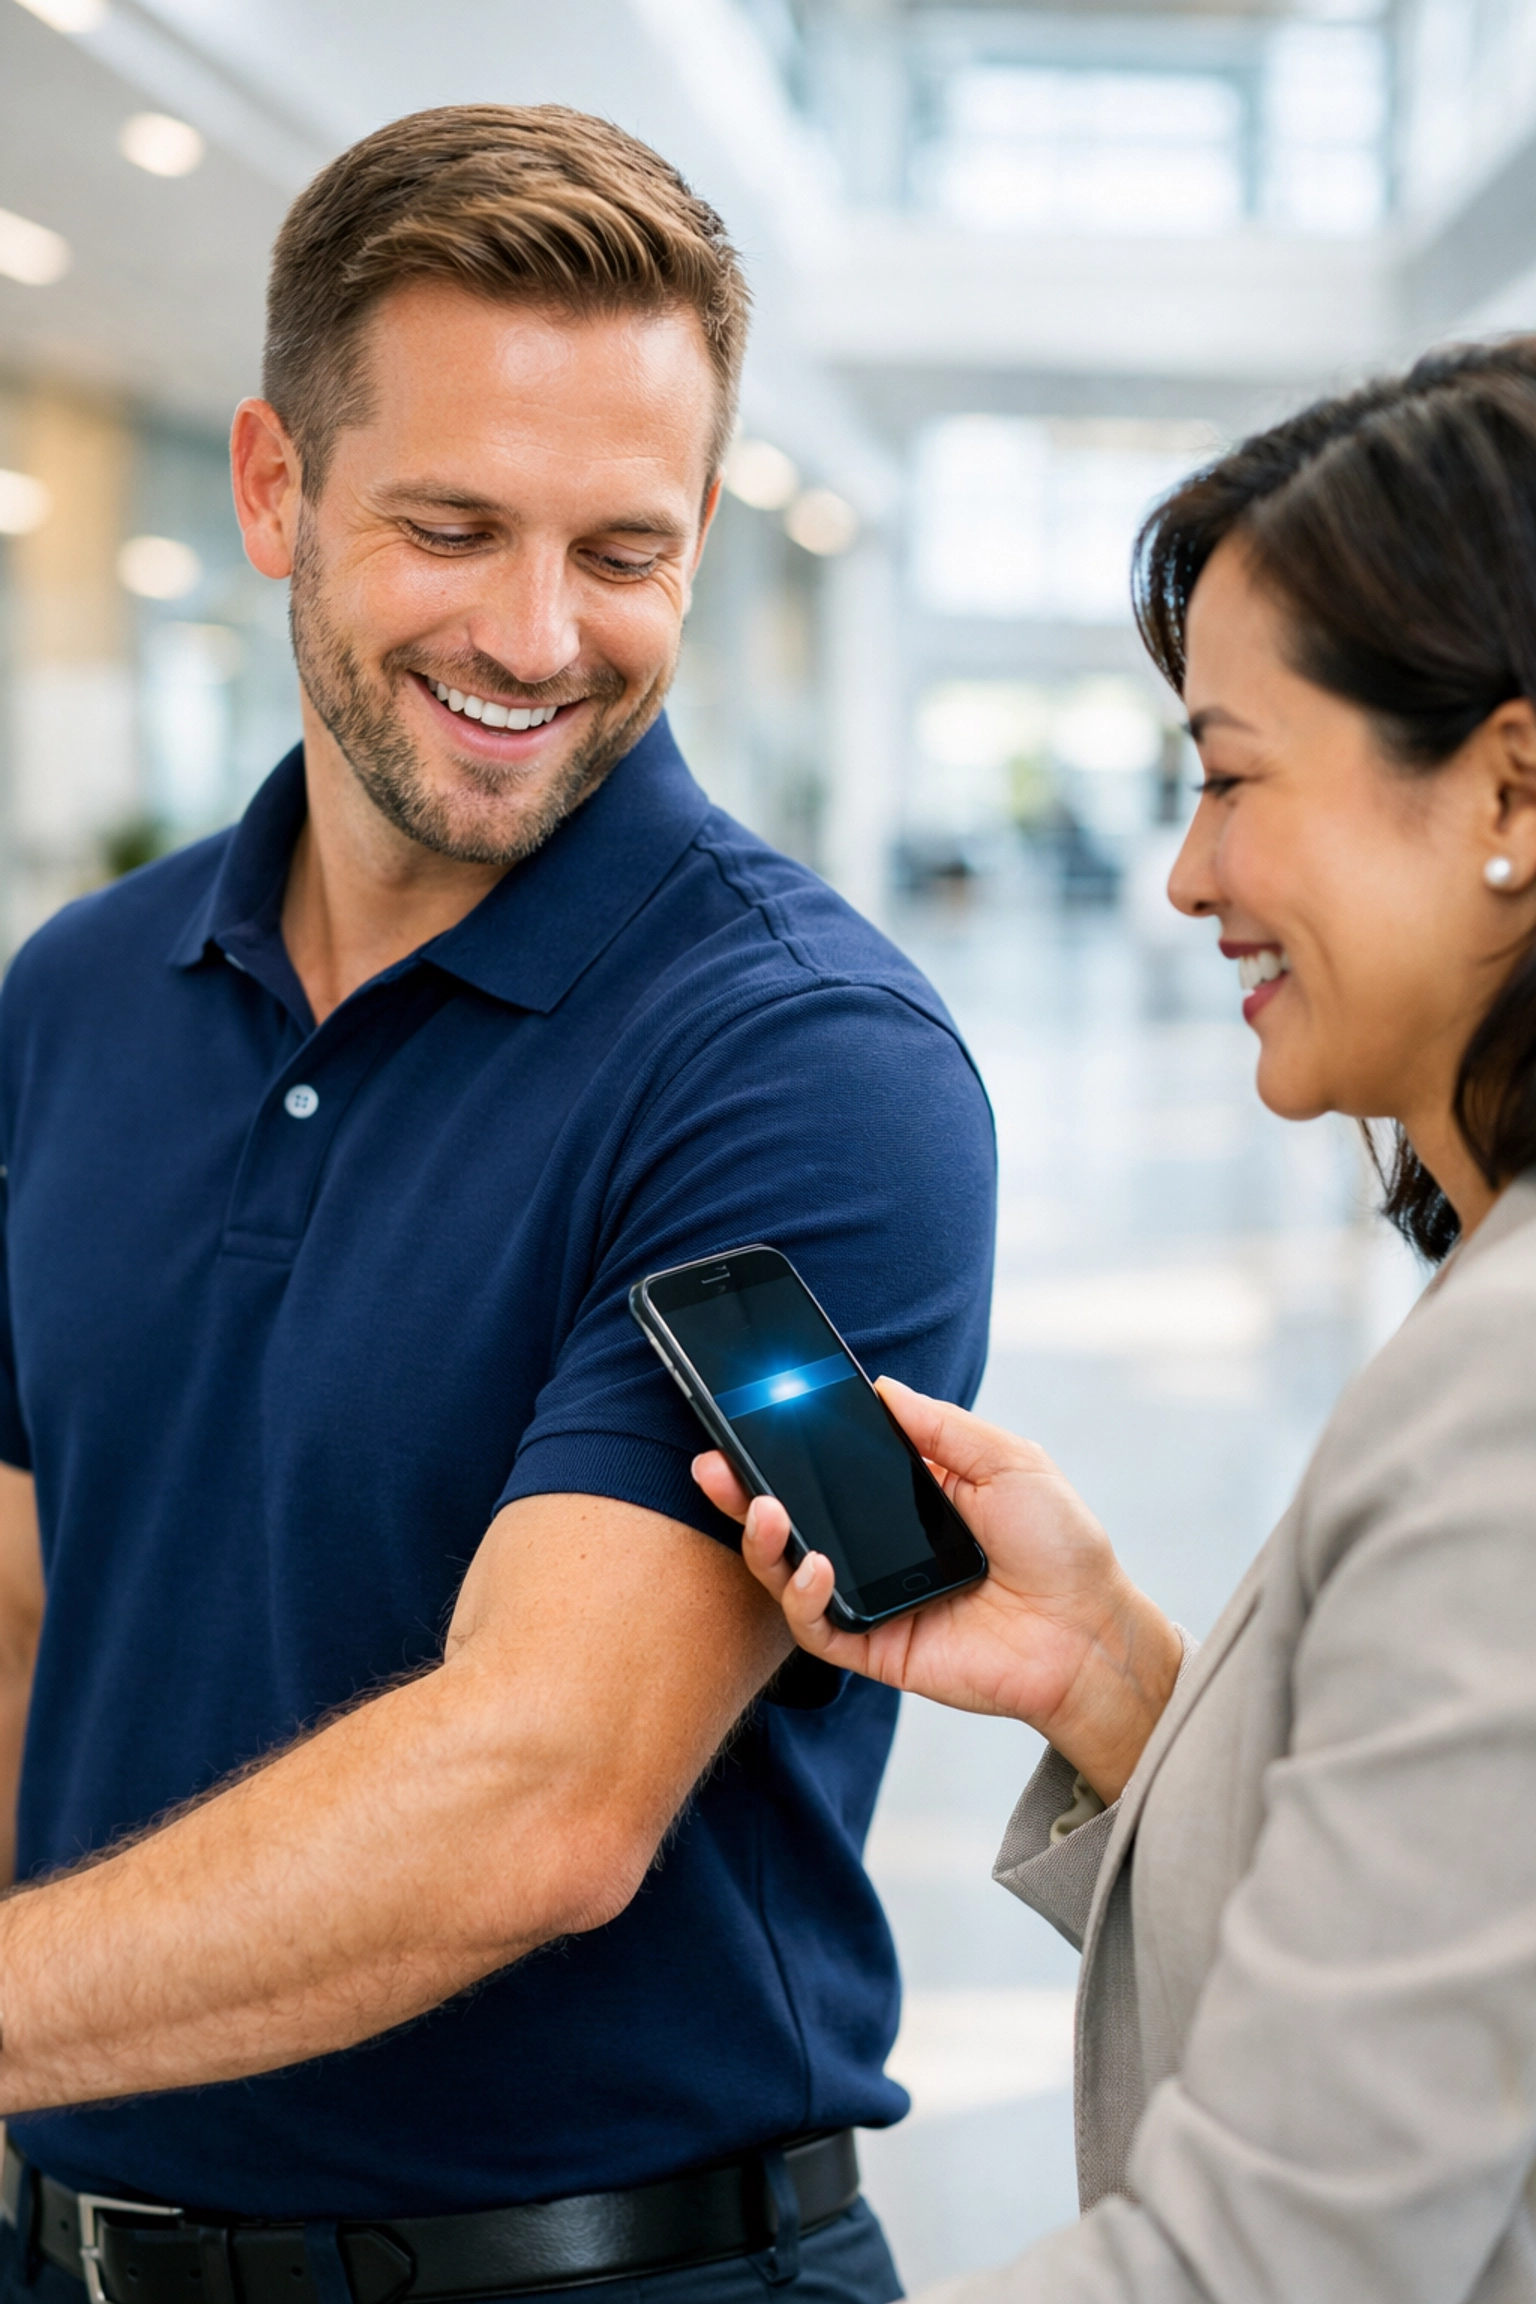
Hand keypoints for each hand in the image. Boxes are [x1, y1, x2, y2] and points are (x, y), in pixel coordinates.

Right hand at [694, 1378, 1181, 1803]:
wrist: (1091, 1634)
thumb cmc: (1062, 1545)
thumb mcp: (1009, 1460)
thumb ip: (941, 1427)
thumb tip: (882, 1388)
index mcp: (907, 1495)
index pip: (831, 1464)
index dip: (788, 1443)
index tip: (750, 1412)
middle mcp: (879, 1544)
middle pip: (794, 1516)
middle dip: (744, 1490)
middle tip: (713, 1463)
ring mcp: (872, 1595)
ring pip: (789, 1571)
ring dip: (764, 1539)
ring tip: (765, 1509)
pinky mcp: (874, 1645)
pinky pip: (817, 1625)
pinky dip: (803, 1595)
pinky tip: (814, 1564)